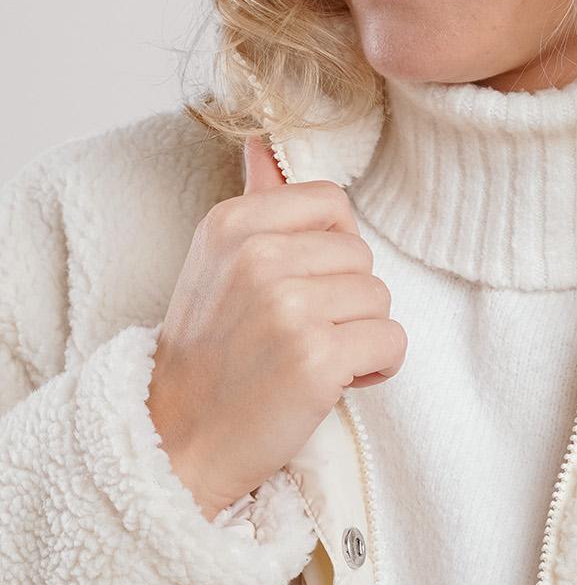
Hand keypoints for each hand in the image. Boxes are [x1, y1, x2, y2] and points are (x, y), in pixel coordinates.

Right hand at [145, 134, 406, 520]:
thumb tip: (266, 142)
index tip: (306, 282)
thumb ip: (254, 201)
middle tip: (300, 333)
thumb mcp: (215, 262)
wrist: (177, 442)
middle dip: (346, 298)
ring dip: (360, 334)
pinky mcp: (317, 359)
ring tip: (312, 357)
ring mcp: (287, 307)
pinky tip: (334, 381)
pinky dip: (376, 367)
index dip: (333, 247)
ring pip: (380, 298)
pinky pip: (392, 341)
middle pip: (361, 254)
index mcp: (233, 224)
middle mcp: (258, 257)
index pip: (333, 202)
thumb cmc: (208, 350)